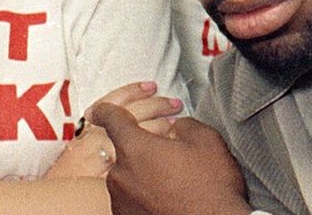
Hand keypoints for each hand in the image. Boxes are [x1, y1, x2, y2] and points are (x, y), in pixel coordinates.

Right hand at [44, 82, 183, 178]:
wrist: (51, 201)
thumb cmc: (65, 171)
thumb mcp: (79, 142)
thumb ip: (98, 127)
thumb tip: (124, 113)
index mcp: (88, 128)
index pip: (113, 101)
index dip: (134, 91)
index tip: (152, 86)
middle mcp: (96, 139)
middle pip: (132, 114)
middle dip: (157, 106)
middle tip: (174, 103)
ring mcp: (104, 157)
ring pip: (139, 135)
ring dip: (162, 126)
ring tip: (176, 123)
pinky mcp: (111, 175)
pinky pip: (139, 159)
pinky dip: (156, 150)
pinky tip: (168, 147)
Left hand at [90, 102, 248, 214]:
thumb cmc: (210, 188)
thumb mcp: (206, 141)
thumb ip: (185, 125)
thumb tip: (177, 128)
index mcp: (136, 148)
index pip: (112, 120)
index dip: (106, 111)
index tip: (100, 111)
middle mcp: (120, 175)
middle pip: (125, 152)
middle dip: (144, 150)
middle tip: (171, 157)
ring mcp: (121, 201)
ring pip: (129, 177)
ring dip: (146, 174)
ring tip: (175, 182)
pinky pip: (133, 199)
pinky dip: (146, 195)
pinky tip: (169, 198)